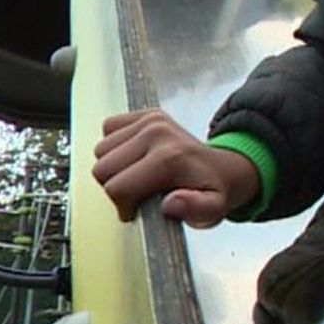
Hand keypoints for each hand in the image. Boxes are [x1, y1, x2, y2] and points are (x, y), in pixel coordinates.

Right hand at [94, 109, 259, 227]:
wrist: (223, 167)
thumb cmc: (212, 191)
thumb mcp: (212, 209)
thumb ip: (195, 210)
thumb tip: (171, 204)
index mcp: (170, 157)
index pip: (117, 188)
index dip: (123, 207)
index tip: (138, 210)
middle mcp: (157, 132)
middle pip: (102, 169)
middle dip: (115, 188)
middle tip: (138, 193)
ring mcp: (150, 119)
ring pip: (100, 151)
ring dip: (114, 168)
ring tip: (139, 175)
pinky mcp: (145, 113)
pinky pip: (107, 130)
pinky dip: (113, 147)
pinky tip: (135, 157)